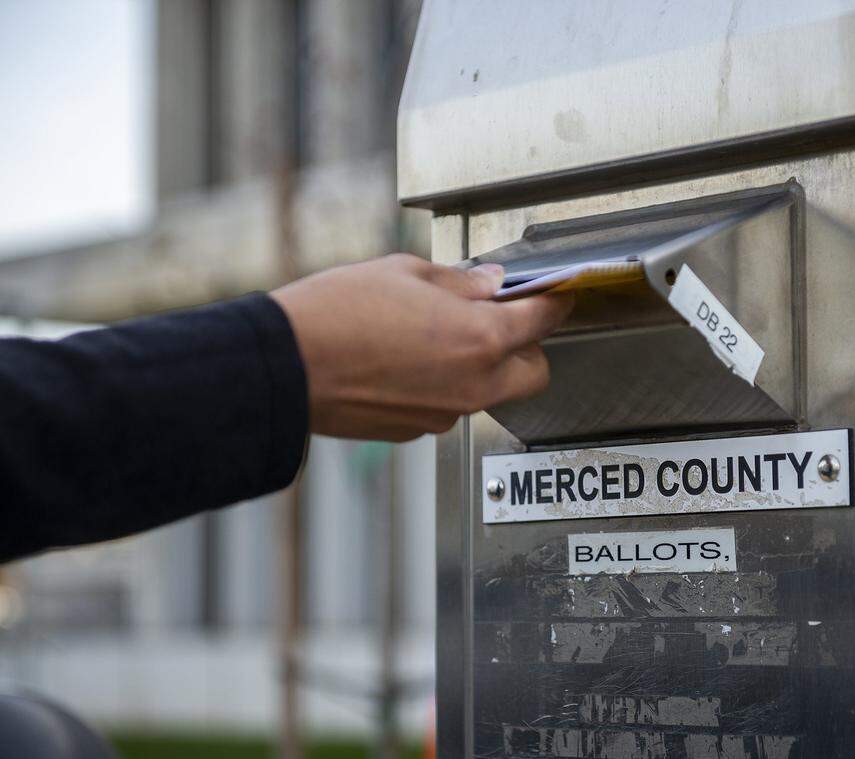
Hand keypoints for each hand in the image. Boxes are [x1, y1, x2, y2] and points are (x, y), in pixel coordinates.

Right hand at [270, 254, 572, 440]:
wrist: (285, 367)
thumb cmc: (337, 314)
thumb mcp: (405, 273)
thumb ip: (459, 282)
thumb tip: (488, 284)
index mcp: (481, 338)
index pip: (543, 320)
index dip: (553, 301)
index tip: (555, 294)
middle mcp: (474, 384)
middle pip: (534, 372)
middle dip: (526, 346)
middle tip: (500, 319)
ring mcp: (447, 413)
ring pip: (490, 391)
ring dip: (481, 367)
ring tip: (436, 335)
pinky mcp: (417, 430)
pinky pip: (450, 405)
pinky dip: (444, 385)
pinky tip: (408, 361)